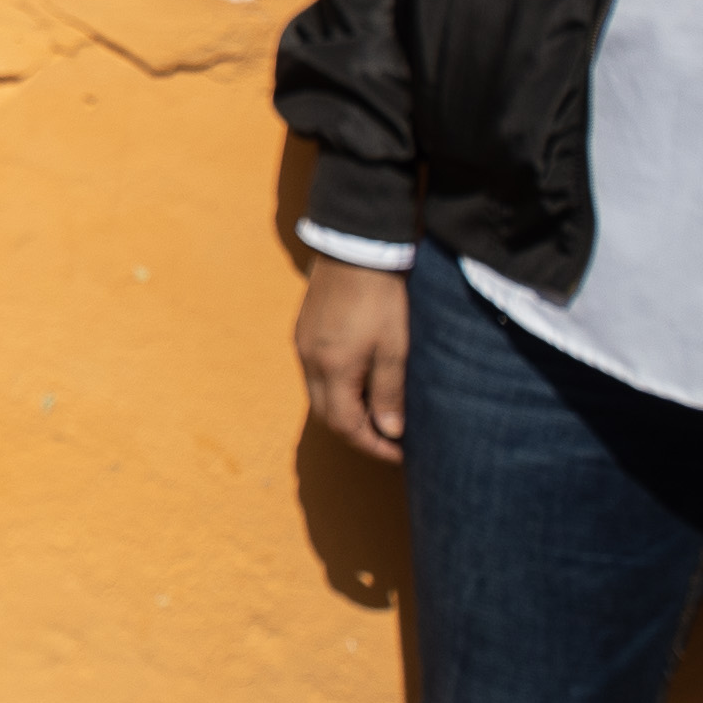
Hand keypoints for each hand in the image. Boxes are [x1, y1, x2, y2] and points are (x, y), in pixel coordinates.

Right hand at [295, 259, 410, 463]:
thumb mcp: (394, 348)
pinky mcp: (303, 331)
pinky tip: (359, 382)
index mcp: (333, 368)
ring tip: (378, 412)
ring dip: (345, 411)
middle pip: (327, 416)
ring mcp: (302, 345)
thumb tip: (389, 431)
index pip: (346, 425)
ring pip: (319, 395)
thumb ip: (389, 392)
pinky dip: (336, 389)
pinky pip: (315, 373)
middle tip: (389, 440)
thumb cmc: (380, 298)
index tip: (400, 453)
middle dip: (357, 433)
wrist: (355, 248)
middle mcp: (310, 361)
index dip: (373, 446)